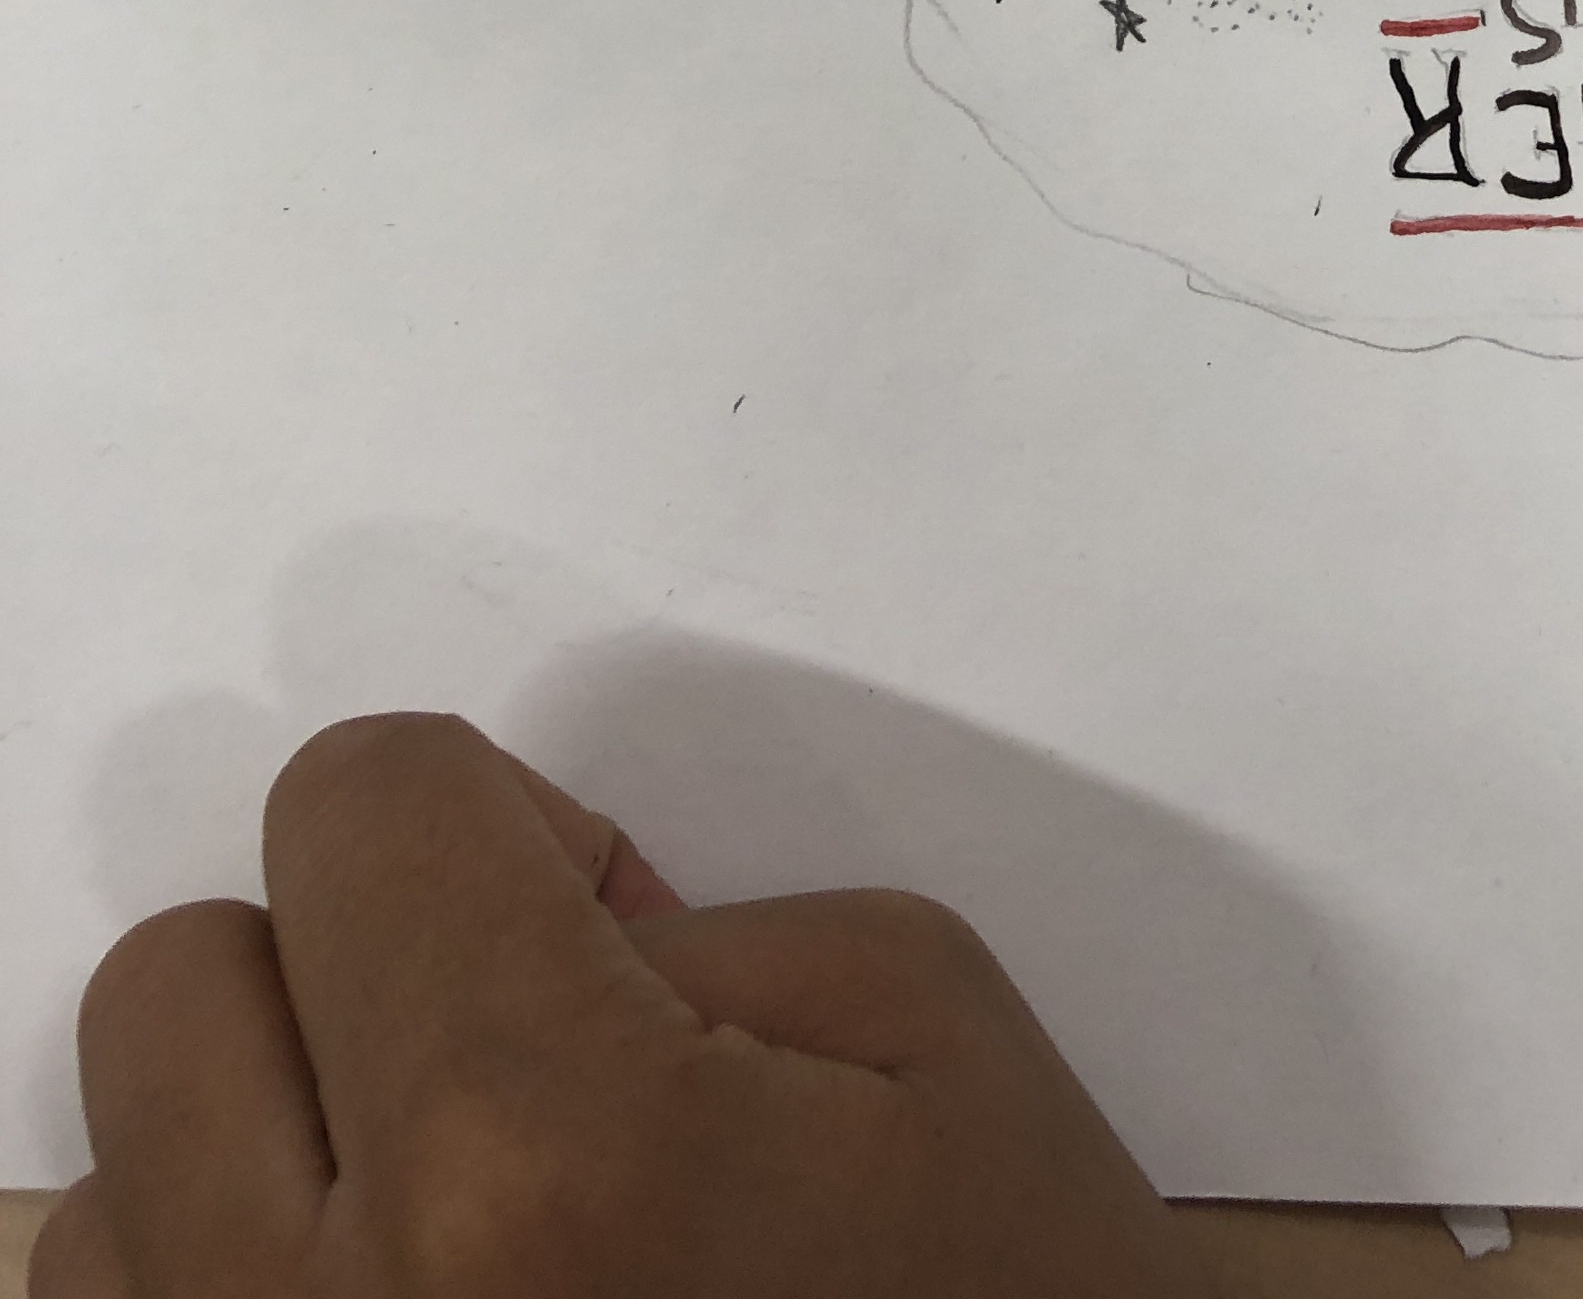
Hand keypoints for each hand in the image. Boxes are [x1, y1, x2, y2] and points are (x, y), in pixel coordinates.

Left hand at [33, 713, 1203, 1298]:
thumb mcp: (911, 1011)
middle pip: (176, 989)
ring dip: (259, 1174)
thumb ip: (675, 914)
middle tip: (518, 1056)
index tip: (589, 911)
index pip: (352, 808)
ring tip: (458, 1234)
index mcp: (537, 1154)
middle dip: (348, 972)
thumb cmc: (1005, 1297)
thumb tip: (517, 911)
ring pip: (102, 1202)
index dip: (486, 816)